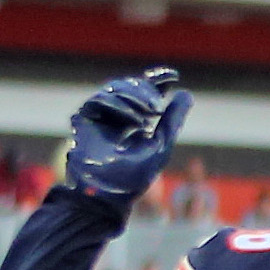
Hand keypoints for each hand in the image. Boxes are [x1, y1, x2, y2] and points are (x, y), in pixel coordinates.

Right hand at [64, 66, 190, 211]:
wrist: (107, 193)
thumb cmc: (135, 176)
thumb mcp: (161, 144)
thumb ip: (172, 120)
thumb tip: (186, 93)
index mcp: (133, 122)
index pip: (143, 93)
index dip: (157, 81)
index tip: (173, 75)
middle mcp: (115, 116)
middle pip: (130, 87)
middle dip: (146, 90)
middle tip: (158, 106)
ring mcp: (99, 116)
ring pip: (115, 89)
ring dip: (135, 98)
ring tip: (150, 114)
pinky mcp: (83, 118)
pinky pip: (100, 100)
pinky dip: (119, 106)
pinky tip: (135, 120)